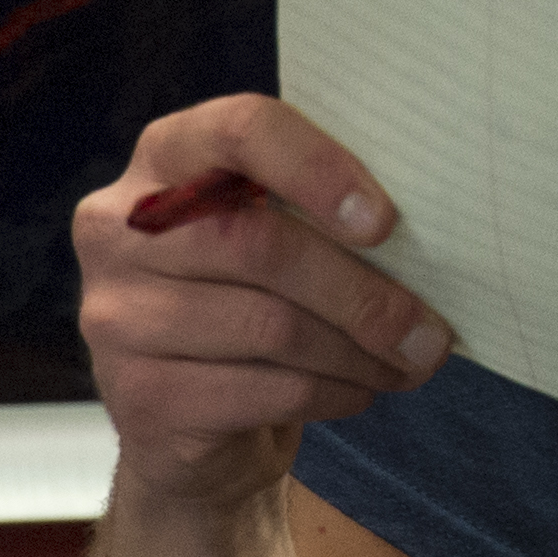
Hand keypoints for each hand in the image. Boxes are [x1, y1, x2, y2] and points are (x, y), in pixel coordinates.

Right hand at [74, 96, 452, 511]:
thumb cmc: (259, 301)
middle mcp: (119, 229)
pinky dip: (333, 394)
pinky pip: (262, 390)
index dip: (317, 167)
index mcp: (168, 159)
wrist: (195, 426)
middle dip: (364, 294)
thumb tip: (441, 225)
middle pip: (261, 245)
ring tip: (408, 363)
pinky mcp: (135, 395)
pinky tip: (360, 393)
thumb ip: (327, 211)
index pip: (238, 129)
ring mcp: (116, 315)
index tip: (384, 222)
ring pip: (270, 326)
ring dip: (360, 352)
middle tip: (430, 331)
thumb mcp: (284, 237)